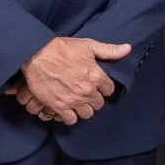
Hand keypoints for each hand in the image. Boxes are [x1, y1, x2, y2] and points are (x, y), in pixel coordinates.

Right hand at [15, 36, 129, 123]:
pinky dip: (70, 117)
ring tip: (78, 103)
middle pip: (98, 104)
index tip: (98, 85)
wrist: (37, 55)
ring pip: (87, 114)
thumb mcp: (88, 45)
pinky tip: (68, 109)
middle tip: (87, 94)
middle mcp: (87, 90)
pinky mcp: (59, 106)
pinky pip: (71, 120)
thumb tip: (127, 49)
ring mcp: (73, 100)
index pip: (109, 90)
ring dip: (84, 109)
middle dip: (94, 99)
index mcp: (96, 75)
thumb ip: (109, 50)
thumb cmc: (63, 48)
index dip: (104, 87)